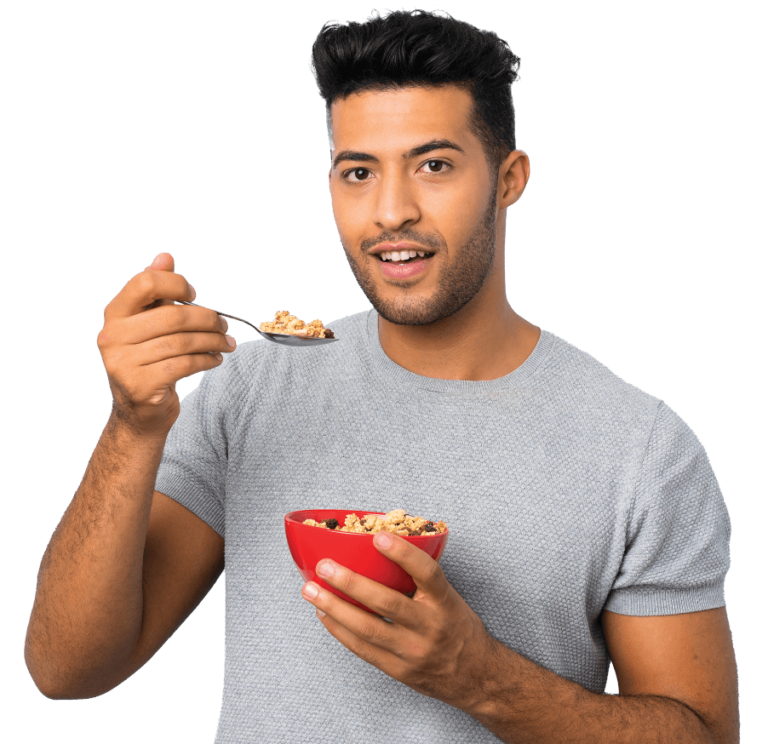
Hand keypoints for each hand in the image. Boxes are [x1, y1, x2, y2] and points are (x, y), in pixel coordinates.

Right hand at [97, 251, 236, 436]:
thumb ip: (154, 293)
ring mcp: (123, 363)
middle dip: (206, 319)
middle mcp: (113, 336)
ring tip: (225, 343)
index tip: (193, 295)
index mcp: (115, 315)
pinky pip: (184, 364)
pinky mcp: (140, 385)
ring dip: (212, 341)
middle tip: (223, 325)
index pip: (145, 283)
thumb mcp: (146, 326)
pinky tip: (214, 359)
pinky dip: (206, 360)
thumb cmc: (147, 363)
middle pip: (173, 316)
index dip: (175, 285)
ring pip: (182, 342)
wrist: (138, 411)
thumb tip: (165, 258)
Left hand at [301, 531, 494, 712]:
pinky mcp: (398, 671)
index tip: (378, 537)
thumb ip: (422, 578)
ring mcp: (412, 652)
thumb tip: (384, 545)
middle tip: (325, 566)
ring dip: (334, 607)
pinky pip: (362, 649)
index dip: (404, 554)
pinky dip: (339, 630)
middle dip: (351, 583)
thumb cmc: (458, 627)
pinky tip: (324, 614)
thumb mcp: (450, 598)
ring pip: (368, 629)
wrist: (476, 678)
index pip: (427, 574)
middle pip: (387, 603)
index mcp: (446, 603)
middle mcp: (430, 628)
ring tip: (310, 590)